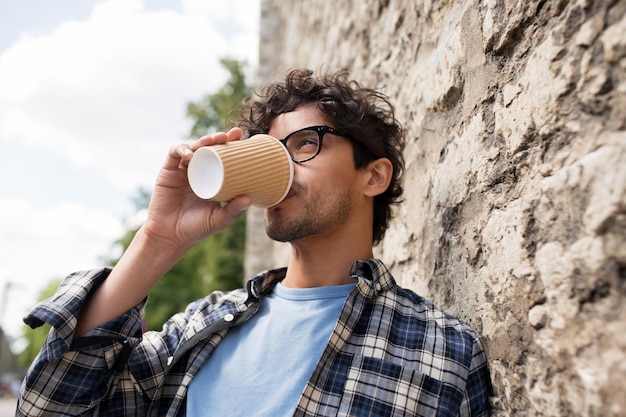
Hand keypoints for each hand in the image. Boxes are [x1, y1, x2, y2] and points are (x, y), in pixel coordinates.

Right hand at [143, 127, 251, 250]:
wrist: (170, 237)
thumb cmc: (196, 228)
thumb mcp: (219, 219)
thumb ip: (233, 210)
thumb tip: (249, 199)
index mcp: (212, 179)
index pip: (223, 157)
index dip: (231, 145)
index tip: (241, 137)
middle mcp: (198, 171)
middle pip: (209, 148)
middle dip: (219, 138)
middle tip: (229, 135)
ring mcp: (182, 170)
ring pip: (192, 147)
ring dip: (202, 141)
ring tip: (212, 141)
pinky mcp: (168, 171)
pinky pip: (174, 154)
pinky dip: (182, 149)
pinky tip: (189, 154)